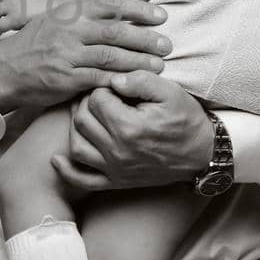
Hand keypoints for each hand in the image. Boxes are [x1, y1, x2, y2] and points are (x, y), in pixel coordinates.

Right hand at [0, 0, 169, 114]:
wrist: (3, 70)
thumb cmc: (33, 45)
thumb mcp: (54, 21)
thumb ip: (82, 16)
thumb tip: (117, 10)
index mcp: (68, 13)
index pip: (110, 5)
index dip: (139, 9)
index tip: (161, 16)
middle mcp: (68, 31)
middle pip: (116, 31)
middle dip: (146, 38)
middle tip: (167, 44)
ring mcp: (66, 55)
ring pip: (111, 56)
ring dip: (139, 61)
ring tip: (159, 66)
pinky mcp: (66, 79)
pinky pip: (99, 79)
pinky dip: (120, 80)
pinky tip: (136, 83)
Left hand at [51, 71, 212, 190]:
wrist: (202, 153)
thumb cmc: (186, 119)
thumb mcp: (169, 92)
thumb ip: (139, 80)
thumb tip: (112, 78)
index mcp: (129, 127)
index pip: (96, 99)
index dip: (101, 87)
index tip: (113, 85)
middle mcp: (118, 150)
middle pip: (82, 120)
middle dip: (86, 103)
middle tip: (99, 96)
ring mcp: (115, 169)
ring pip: (77, 146)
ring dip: (75, 128)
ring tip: (86, 115)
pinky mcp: (116, 181)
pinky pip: (83, 180)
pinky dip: (66, 171)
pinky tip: (57, 159)